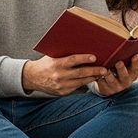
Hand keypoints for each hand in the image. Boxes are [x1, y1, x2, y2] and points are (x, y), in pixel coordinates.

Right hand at [22, 53, 137, 95]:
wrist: (32, 78)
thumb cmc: (45, 63)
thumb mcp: (52, 55)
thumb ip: (65, 53)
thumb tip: (82, 45)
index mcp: (56, 64)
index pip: (73, 60)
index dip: (84, 58)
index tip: (95, 57)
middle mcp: (59, 75)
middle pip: (81, 73)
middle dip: (94, 71)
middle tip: (105, 69)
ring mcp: (61, 85)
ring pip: (81, 81)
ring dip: (92, 77)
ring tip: (102, 74)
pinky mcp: (63, 92)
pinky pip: (77, 88)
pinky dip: (85, 83)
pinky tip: (92, 79)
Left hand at [93, 55, 137, 95]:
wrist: (110, 86)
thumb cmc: (117, 71)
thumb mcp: (124, 67)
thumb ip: (124, 60)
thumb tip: (123, 46)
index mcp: (132, 74)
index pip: (135, 68)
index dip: (136, 62)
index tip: (135, 55)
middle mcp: (126, 82)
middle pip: (124, 76)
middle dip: (121, 69)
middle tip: (119, 62)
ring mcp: (116, 87)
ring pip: (112, 80)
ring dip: (108, 74)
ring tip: (105, 69)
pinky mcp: (106, 90)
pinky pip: (102, 84)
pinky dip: (99, 78)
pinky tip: (96, 72)